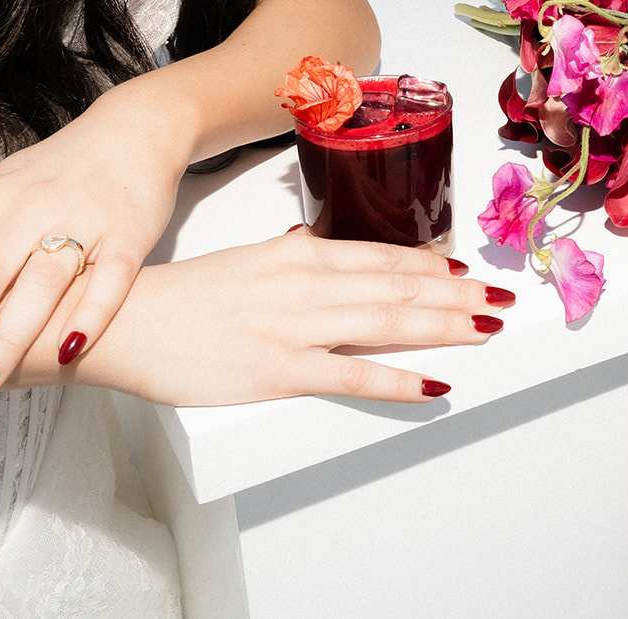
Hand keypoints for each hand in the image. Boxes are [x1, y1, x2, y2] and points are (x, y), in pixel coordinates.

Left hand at [0, 91, 184, 407]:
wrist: (136, 128)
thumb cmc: (61, 169)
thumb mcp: (2, 190)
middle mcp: (30, 210)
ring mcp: (81, 221)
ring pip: (39, 286)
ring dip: (7, 340)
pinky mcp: (129, 233)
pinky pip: (111, 278)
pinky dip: (91, 314)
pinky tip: (70, 349)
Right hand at [66, 228, 510, 405]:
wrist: (125, 323)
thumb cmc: (185, 295)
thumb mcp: (248, 258)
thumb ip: (291, 254)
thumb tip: (318, 243)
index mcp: (302, 253)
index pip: (385, 257)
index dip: (434, 265)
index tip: (469, 270)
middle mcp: (309, 283)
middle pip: (400, 287)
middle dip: (458, 294)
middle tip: (501, 299)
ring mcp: (298, 328)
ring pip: (390, 323)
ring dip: (446, 326)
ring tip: (487, 329)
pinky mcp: (281, 372)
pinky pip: (354, 375)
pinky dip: (400, 380)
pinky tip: (437, 384)